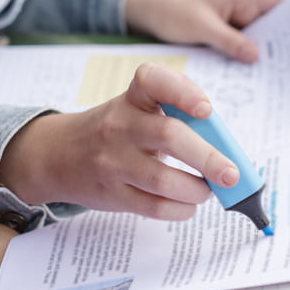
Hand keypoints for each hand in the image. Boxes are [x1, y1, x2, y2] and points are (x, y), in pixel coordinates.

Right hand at [0, 62, 239, 219]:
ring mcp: (113, 162)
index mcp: (132, 99)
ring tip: (208, 191)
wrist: (57, 155)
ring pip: (163, 179)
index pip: (153, 80)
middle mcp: (120, 126)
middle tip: (232, 174)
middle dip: (208, 158)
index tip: (205, 108)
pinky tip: (188, 205)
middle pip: (169, 136)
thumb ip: (176, 119)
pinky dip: (180, 209)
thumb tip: (225, 151)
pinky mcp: (112, 193)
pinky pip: (153, 207)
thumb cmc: (115, 131)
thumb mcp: (136, 111)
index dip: (182, 91)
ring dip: (196, 190)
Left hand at [124, 0, 286, 62]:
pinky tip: (259, 78)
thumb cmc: (171, 12)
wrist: (146, 12)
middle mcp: (243, 6)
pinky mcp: (226, 34)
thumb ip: (228, 41)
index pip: (282, 1)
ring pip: (262, 37)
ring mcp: (236, 21)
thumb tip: (257, 56)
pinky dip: (252, 59)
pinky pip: (245, 46)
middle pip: (277, 23)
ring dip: (271, 54)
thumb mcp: (200, 27)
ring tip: (289, 79)